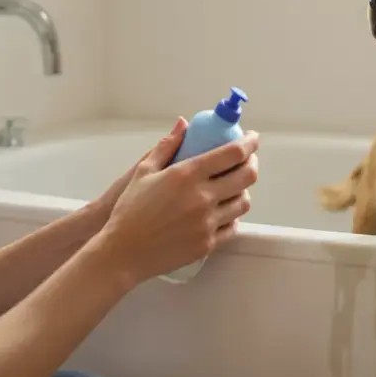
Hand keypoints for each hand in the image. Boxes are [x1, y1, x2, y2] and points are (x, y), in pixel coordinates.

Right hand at [98, 117, 259, 284]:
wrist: (123, 252)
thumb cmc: (130, 209)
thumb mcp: (143, 172)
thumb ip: (167, 146)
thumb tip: (184, 123)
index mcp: (188, 175)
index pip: (233, 153)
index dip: (249, 142)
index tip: (252, 138)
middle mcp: (203, 197)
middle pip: (247, 176)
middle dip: (252, 163)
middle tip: (246, 160)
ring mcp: (208, 222)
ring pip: (243, 202)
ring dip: (243, 190)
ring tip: (234, 185)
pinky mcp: (208, 243)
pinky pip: (232, 226)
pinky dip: (233, 215)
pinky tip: (224, 210)